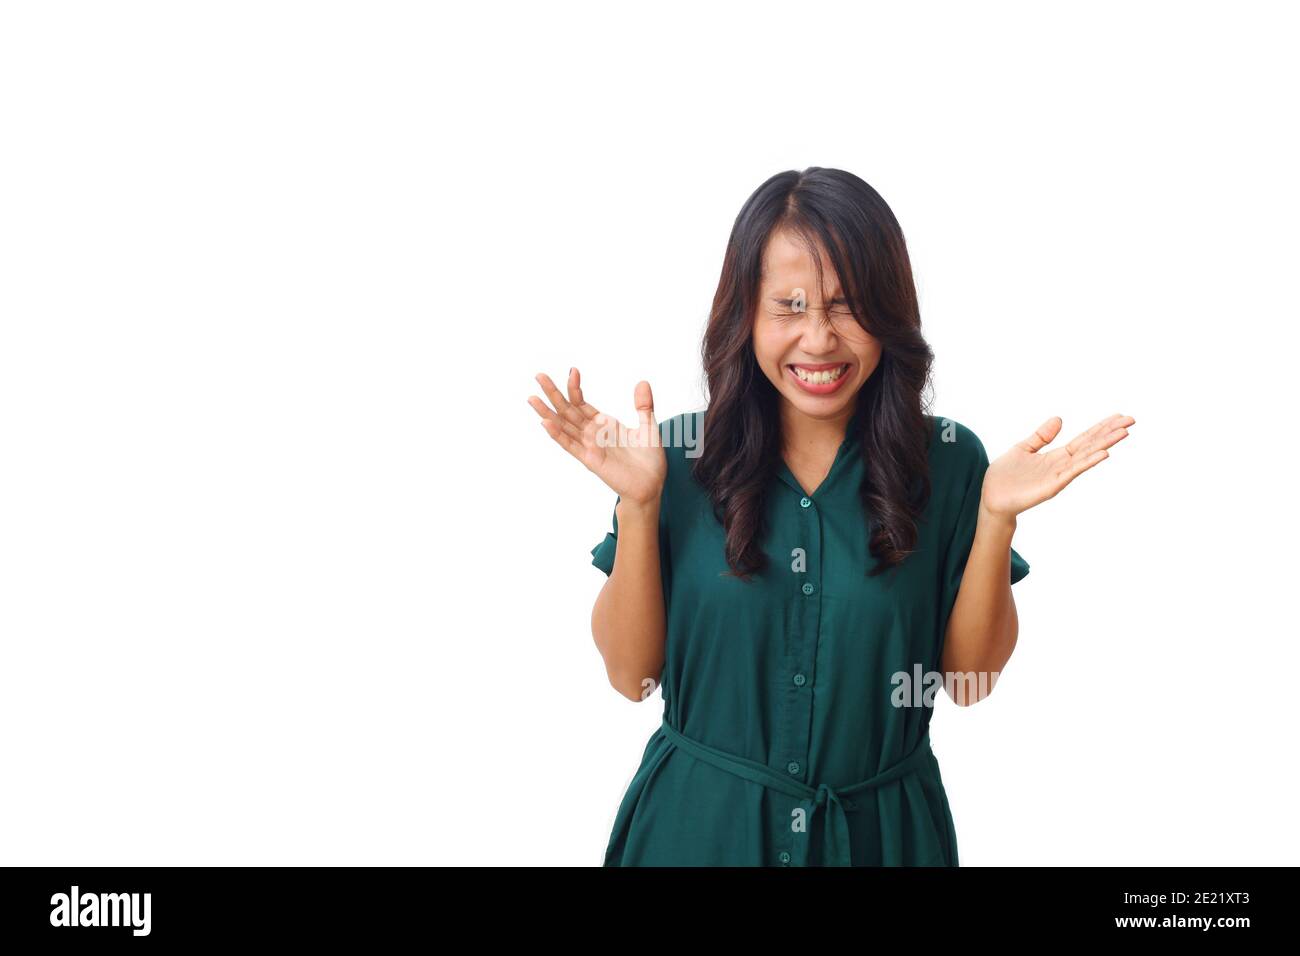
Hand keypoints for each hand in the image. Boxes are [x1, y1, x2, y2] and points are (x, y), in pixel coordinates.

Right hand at [528, 368, 667, 507]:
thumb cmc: (649, 461)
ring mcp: (589, 446)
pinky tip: (546, 422)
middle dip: (553, 393)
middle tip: (538, 375)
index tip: (572, 371)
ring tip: (532, 398)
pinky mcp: (590, 460)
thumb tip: (642, 382)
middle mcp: (592, 434)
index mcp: (604, 425)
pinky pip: (570, 445)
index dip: (575, 388)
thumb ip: (643, 405)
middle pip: (567, 411)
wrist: (651, 486)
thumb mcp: (648, 427)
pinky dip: (557, 434)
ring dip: (547, 413)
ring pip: (563, 426)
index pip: (582, 403)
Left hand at [980, 413, 1135, 519]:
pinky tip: (1104, 453)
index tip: (1119, 416)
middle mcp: (1062, 465)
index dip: (1101, 427)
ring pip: (1087, 456)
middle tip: (1131, 420)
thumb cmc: (1005, 476)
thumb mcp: (1023, 448)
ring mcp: (1059, 475)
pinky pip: (1074, 471)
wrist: (991, 498)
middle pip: (1091, 445)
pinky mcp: (1053, 485)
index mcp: (1055, 456)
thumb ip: (1041, 436)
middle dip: (1110, 432)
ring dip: (1105, 444)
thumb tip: (1060, 419)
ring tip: (1124, 432)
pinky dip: (1089, 461)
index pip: (1084, 439)